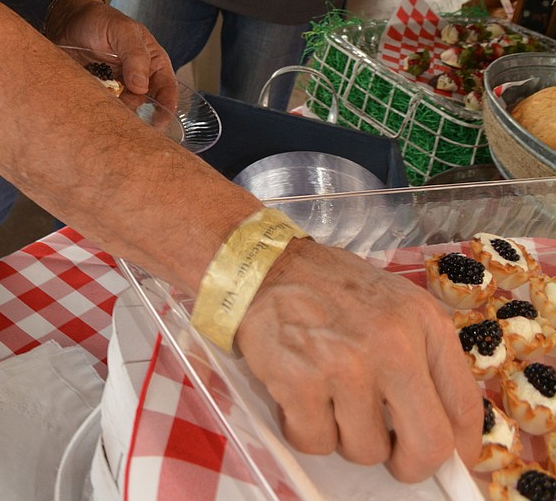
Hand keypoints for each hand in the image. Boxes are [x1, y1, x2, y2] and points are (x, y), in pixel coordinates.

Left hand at [47, 0, 176, 109]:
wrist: (68, 21)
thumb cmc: (100, 20)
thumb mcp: (122, 30)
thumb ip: (135, 55)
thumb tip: (141, 87)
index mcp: (152, 62)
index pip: (167, 88)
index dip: (167, 106)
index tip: (159, 120)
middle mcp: (138, 78)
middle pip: (145, 104)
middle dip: (137, 112)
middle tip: (124, 114)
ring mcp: (118, 88)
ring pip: (124, 110)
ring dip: (117, 114)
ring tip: (105, 108)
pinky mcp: (99, 94)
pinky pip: (103, 108)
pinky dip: (100, 111)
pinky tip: (93, 109)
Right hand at [235, 239, 481, 481]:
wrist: (263, 264)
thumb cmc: (331, 288)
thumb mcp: (395, 304)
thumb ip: (423, 357)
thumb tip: (445, 429)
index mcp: (424, 322)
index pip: (465, 407)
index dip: (460, 448)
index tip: (448, 459)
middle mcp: (394, 344)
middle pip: (428, 445)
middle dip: (410, 464)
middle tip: (392, 454)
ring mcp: (347, 366)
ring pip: (366, 451)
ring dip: (345, 435)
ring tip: (328, 395)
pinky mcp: (302, 382)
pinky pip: (316, 442)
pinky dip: (305, 428)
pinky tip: (298, 393)